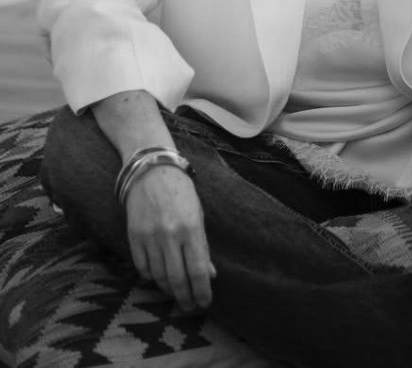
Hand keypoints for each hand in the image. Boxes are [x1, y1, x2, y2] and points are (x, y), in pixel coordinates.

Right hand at [125, 165, 215, 313]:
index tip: (205, 303)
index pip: (197, 271)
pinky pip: (142, 268)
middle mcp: (169, 235)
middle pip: (177, 279)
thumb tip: (210, 274)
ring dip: (169, 289)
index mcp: (191, 228)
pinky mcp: (133, 237)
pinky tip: (158, 278)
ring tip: (177, 293)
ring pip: (158, 277)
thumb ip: (202, 246)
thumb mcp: (198, 215)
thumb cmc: (181, 192)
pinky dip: (151, 277)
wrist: (151, 171)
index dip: (202, 291)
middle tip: (191, 307)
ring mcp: (149, 237)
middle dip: (185, 298)